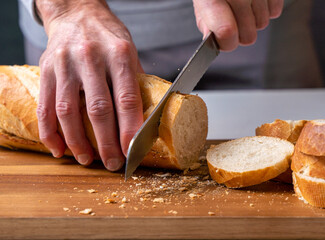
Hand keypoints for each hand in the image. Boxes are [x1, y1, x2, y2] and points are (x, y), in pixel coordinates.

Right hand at [35, 0, 143, 170]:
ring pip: (68, 111)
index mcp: (119, 54)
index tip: (132, 150)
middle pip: (98, 109)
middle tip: (113, 163)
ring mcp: (65, 64)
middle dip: (106, 142)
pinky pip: (45, 107)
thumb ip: (135, 82)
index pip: (126, 98)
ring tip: (87, 160)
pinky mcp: (46, 70)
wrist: (77, 13)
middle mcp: (91, 58)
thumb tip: (146, 118)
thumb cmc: (108, 36)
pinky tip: (59, 148)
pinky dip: (50, 132)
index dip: (129, 128)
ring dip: (78, 142)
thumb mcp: (130, 51)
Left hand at [193, 0, 283, 50]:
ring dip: (253, 19)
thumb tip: (214, 40)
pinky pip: (275, 12)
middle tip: (234, 19)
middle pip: (248, 37)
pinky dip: (266, 9)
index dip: (226, 43)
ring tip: (244, 4)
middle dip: (241, 33)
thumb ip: (206, 21)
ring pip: (262, 25)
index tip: (225, 39)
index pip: (226, 33)